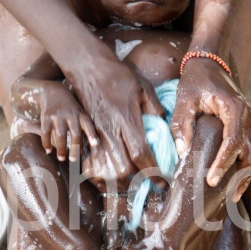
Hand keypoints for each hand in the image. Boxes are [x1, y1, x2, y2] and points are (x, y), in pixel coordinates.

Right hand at [38, 82, 98, 161]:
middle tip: (73, 160)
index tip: (95, 144)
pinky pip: (46, 132)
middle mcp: (71, 115)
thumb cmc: (70, 108)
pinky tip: (48, 150)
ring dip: (61, 148)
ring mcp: (58, 115)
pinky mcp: (46, 116)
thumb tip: (88, 149)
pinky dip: (46, 142)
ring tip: (61, 158)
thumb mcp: (79, 113)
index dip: (92, 134)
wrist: (52, 91)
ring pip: (61, 135)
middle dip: (74, 147)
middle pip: (75, 133)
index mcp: (81, 115)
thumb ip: (83, 127)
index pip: (88, 125)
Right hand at [72, 54, 165, 187]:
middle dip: (138, 179)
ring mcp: (96, 135)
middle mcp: (109, 132)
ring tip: (134, 179)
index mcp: (126, 120)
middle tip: (149, 179)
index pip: (140, 154)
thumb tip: (163, 126)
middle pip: (122, 168)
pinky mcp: (86, 136)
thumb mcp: (143, 87)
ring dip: (121, 180)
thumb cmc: (118, 75)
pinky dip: (102, 174)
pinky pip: (92, 164)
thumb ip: (155, 108)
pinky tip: (113, 174)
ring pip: (107, 170)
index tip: (163, 182)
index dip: (152, 172)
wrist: (87, 68)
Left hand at [170, 59, 250, 200]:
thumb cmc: (196, 80)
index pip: (233, 142)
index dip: (223, 163)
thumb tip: (183, 152)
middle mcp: (249, 116)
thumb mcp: (184, 99)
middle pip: (250, 152)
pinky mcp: (248, 125)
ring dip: (246, 174)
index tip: (211, 180)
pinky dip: (245, 165)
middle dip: (240, 176)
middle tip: (227, 197)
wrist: (209, 63)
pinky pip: (250, 148)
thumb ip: (182, 125)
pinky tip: (236, 181)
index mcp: (235, 109)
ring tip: (233, 195)